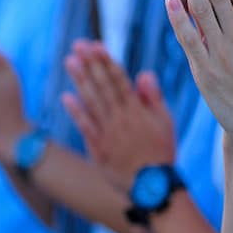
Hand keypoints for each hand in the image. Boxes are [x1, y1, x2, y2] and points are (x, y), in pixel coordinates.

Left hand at [62, 40, 175, 190]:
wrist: (152, 187)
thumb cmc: (161, 153)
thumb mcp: (166, 123)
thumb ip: (154, 97)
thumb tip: (144, 73)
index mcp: (137, 110)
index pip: (119, 80)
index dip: (106, 61)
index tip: (96, 45)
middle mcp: (121, 118)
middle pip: (103, 86)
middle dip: (90, 63)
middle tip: (78, 45)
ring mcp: (108, 133)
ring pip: (92, 101)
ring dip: (80, 80)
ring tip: (70, 61)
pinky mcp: (98, 148)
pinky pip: (85, 127)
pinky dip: (75, 111)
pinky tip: (66, 96)